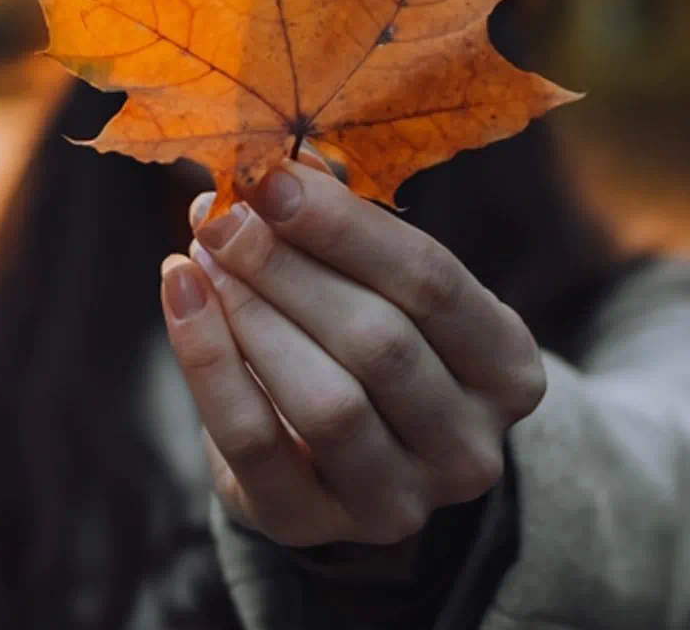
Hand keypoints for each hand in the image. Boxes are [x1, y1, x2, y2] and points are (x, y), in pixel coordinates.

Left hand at [159, 160, 545, 548]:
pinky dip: (208, 361)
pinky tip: (180, 295)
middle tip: (222, 216)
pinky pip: (253, 442)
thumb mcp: (381, 285)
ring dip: (251, 314)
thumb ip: (343, 227)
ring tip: (202, 255)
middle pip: (379, 342)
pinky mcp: (311, 526)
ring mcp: (397, 501)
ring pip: (326, 401)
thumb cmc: (367, 341)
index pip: (433, 282)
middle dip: (288, 268)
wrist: (336, 464)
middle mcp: (468, 447)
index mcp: (508, 369)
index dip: (346, 227)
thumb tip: (284, 163)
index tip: (273, 179)